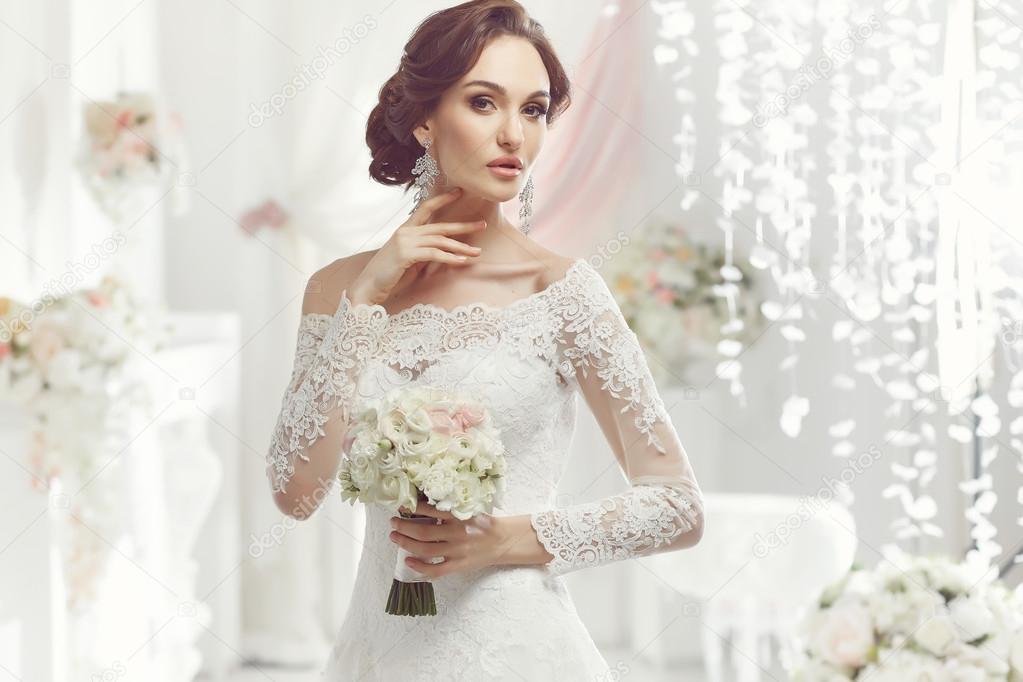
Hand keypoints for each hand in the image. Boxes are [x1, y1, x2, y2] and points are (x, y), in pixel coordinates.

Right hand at [350, 187, 487, 305]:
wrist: (368, 286)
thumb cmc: (389, 275)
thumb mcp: (409, 259)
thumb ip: (423, 251)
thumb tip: (442, 251)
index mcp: (405, 230)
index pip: (425, 208)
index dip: (443, 199)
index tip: (459, 192)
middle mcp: (405, 232)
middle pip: (440, 226)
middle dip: (463, 226)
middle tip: (483, 225)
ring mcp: (404, 242)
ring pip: (440, 241)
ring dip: (461, 247)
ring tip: (477, 252)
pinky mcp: (405, 254)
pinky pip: (433, 254)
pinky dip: (449, 258)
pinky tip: (462, 261)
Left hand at [389, 500, 526, 577]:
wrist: (504, 541)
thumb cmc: (485, 523)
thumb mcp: (470, 509)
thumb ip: (450, 508)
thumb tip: (424, 502)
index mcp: (459, 516)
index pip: (431, 510)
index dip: (413, 507)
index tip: (402, 505)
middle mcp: (456, 533)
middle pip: (423, 531)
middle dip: (403, 527)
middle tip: (393, 522)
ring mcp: (456, 551)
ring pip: (425, 550)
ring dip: (406, 543)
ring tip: (395, 537)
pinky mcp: (458, 566)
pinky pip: (435, 570)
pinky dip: (420, 567)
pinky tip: (408, 561)